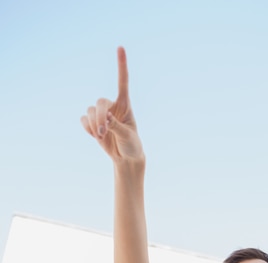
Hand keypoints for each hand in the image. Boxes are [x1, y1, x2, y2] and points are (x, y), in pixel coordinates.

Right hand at [80, 47, 144, 165]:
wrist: (126, 158)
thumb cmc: (132, 145)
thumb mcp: (128, 136)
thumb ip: (117, 126)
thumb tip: (106, 117)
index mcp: (125, 105)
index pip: (122, 82)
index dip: (121, 65)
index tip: (120, 47)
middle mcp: (112, 106)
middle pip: (100, 102)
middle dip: (100, 116)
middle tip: (103, 131)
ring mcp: (102, 115)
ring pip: (90, 111)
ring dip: (94, 124)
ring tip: (101, 136)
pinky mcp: (93, 124)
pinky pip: (84, 119)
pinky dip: (87, 127)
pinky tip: (95, 136)